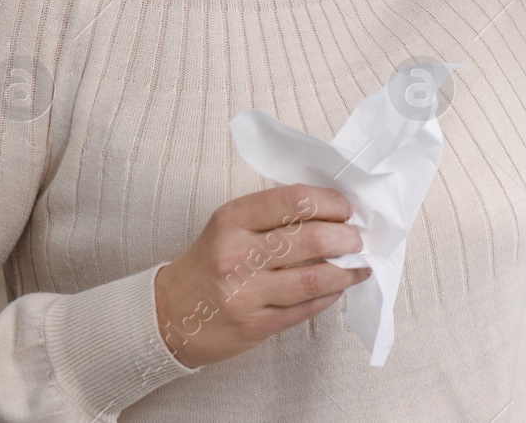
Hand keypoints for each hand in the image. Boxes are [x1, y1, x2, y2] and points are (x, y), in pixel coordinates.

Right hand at [153, 184, 370, 368]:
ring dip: (345, 271)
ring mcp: (245, 293)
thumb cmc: (210, 263)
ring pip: (313, 278)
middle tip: (357, 238)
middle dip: (345, 237)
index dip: (330, 203)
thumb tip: (332, 211)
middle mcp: (236, 254)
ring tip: (358, 266)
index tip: (345, 209)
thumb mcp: (230, 226)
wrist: (168, 315)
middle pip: (310, 239)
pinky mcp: (254, 325)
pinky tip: (337, 287)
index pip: (294, 201)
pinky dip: (329, 296)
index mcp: (232, 220)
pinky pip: (304, 308)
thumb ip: (273, 216)